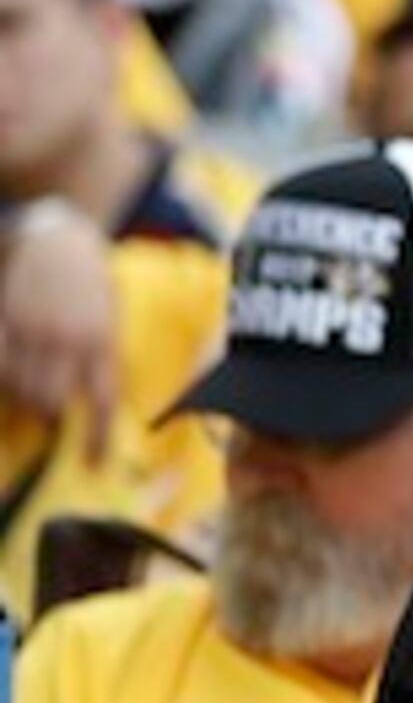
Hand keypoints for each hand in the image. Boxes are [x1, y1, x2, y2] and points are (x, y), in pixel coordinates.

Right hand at [0, 200, 120, 456]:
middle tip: (48, 423)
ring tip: (27, 398)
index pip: (101, 402)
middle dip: (47, 420)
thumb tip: (91, 406)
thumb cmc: (94, 286)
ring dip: (21, 402)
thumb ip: (103, 360)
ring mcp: (32, 328)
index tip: (92, 463)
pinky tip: (8, 380)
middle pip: (49, 400)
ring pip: (18, 386)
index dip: (96, 438)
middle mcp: (66, 338)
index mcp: (102, 342)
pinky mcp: (6, 317)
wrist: (62, 240)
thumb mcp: (112, 323)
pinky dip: (2, 378)